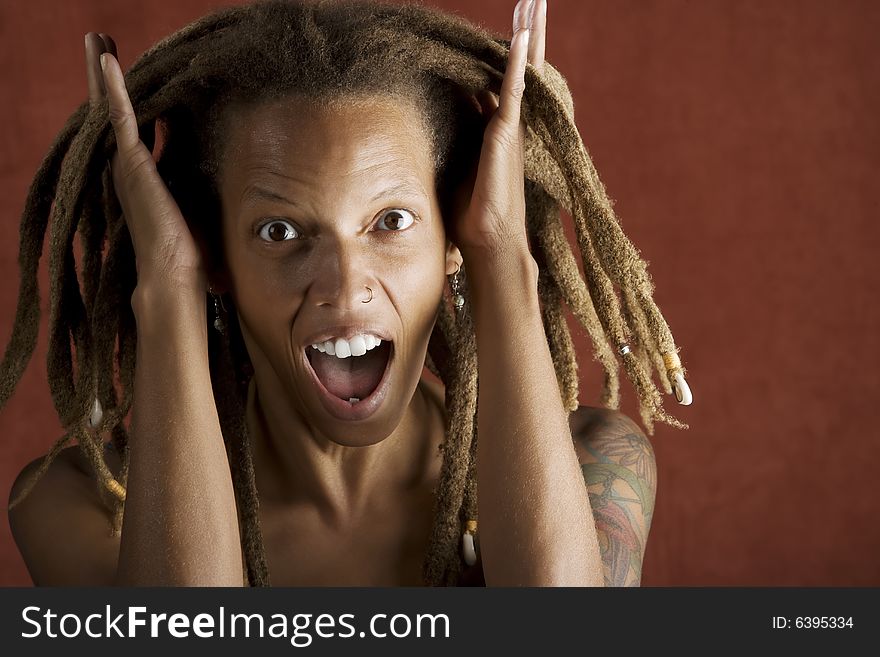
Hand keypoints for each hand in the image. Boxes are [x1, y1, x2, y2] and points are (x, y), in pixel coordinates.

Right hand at [85, 32, 204, 291]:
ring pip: (113, 110)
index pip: (137, 130)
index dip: (134, 104)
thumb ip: (199, 184)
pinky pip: (120, 118)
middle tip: (101, 47)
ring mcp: (127, 166)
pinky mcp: (132, 164)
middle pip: (118, 115)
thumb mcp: (195, 205)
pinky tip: (106, 62)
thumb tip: (231, 180)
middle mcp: (128, 169)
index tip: (136, 80)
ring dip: (104, 76)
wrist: (174, 274)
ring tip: (97, 42)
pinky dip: (112, 89)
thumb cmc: (188, 249)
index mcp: (142, 177)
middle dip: (109, 83)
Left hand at [451, 0, 546, 261]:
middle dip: (525, 34)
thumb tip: (425, 130)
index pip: (498, 82)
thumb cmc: (469, 215)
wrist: (488, 241)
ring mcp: (511, 127)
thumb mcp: (454, 169)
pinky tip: (523, 34)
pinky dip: (519, 61)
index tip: (506, 29)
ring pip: (521, 70)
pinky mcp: (506, 134)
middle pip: (517, 69)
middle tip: (531, 0)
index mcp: (496, 131)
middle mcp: (508, 124)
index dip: (502, 55)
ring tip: (534, 1)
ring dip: (528, 35)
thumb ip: (449, 143)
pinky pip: (513, 89)